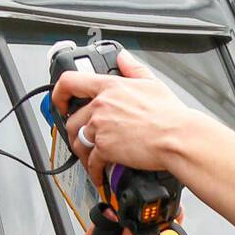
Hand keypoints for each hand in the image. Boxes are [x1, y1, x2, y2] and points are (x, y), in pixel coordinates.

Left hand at [52, 50, 194, 188]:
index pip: (70, 82)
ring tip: (90, 161)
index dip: (58, 93)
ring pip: (78, 142)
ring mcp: (100, 127)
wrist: (176, 137)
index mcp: (109, 87)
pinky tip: (100, 175)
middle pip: (72, 120)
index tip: (59, 102)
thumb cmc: (169, 114)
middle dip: (74, 134)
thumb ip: (133, 69)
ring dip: (82, 154)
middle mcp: (101, 105)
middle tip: (82, 141)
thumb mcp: (152, 83)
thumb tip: (124, 58)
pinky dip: (94, 172)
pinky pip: (91, 162)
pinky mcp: (105, 148)